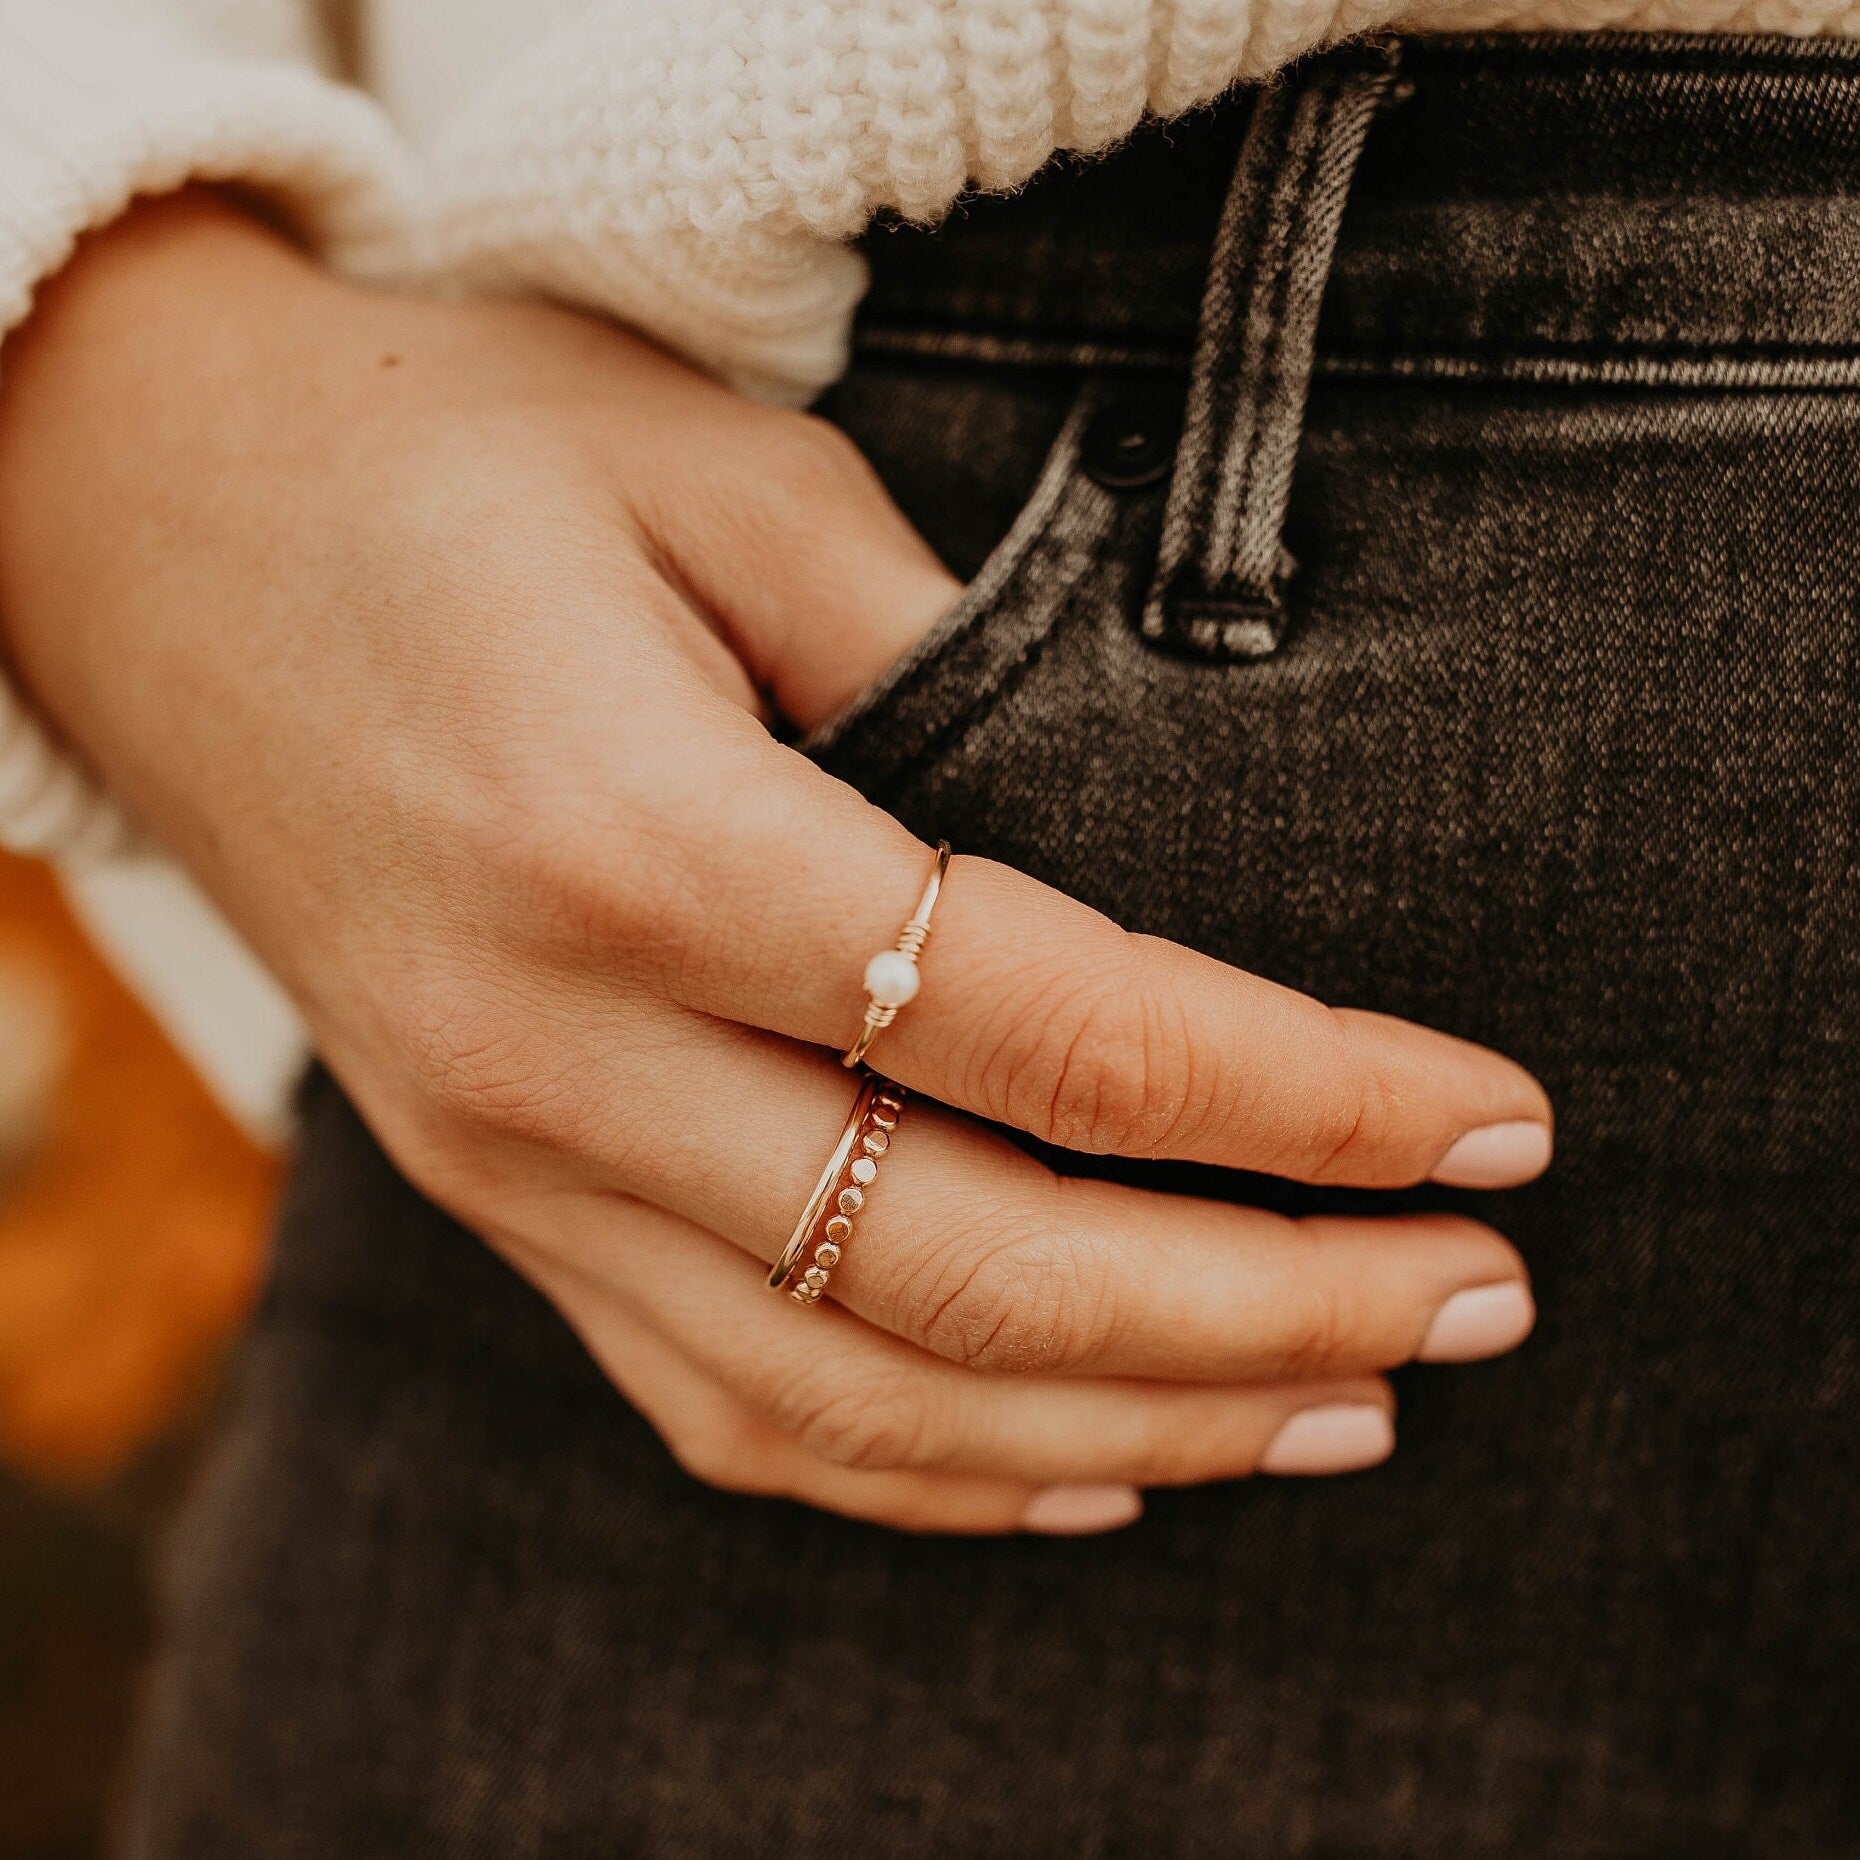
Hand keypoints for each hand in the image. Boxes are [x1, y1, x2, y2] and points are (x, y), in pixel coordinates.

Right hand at [0, 193, 1551, 1533]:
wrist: (134, 528)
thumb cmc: (430, 458)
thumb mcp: (717, 480)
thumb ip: (943, 663)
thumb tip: (1132, 830)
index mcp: (635, 845)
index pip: (1059, 1032)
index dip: (1311, 1096)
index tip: (1489, 1123)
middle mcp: (563, 1057)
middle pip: (982, 1268)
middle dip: (1269, 1303)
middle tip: (1478, 1300)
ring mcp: (509, 1163)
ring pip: (862, 1395)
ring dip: (1124, 1423)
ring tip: (1339, 1406)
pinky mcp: (493, 1198)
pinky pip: (727, 1406)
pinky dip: (927, 1470)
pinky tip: (1085, 1462)